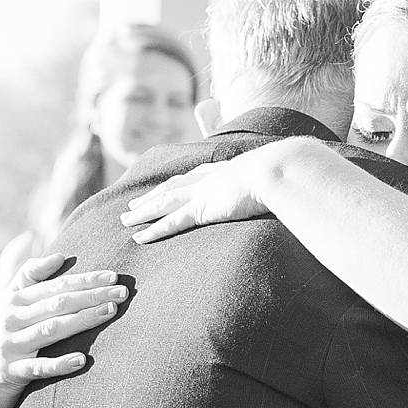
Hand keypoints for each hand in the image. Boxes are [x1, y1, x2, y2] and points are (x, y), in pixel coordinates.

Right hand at [0, 253, 127, 407]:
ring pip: (50, 330)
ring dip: (82, 320)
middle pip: (57, 304)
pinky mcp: (9, 372)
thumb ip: (31, 276)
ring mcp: (10, 345)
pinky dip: (59, 364)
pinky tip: (81, 360)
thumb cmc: (5, 335)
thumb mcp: (11, 303)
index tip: (113, 277)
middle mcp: (12, 319)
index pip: (56, 285)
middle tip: (122, 292)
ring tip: (109, 312)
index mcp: (15, 300)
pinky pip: (38, 367)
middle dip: (91, 295)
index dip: (84, 280)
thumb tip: (59, 255)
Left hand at [121, 145, 282, 242]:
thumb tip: (279, 187)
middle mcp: (207, 179)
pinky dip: (154, 230)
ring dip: (143, 212)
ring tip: (126, 220)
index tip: (164, 188)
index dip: (176, 184)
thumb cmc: (281, 173)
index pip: (192, 177)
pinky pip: (170, 222)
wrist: (278, 169)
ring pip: (164, 204)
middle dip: (152, 197)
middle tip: (133, 206)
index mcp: (223, 170)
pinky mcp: (201, 210)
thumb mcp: (272, 176)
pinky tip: (140, 238)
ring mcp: (202, 194)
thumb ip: (267, 184)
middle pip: (171, 188)